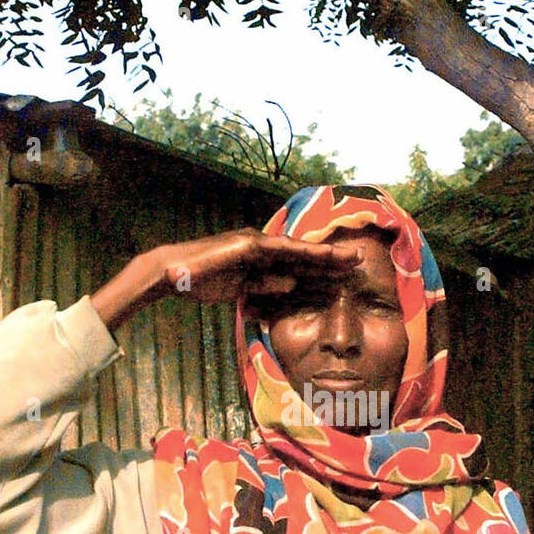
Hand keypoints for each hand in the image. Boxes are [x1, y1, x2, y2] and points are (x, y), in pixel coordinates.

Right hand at [89, 229, 362, 329]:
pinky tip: (320, 255)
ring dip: (324, 254)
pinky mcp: (246, 245)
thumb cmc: (201, 282)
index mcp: (260, 257)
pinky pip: (278, 251)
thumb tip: (291, 284)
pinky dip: (299, 253)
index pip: (297, 263)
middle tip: (360, 261)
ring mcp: (255, 243)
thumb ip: (265, 287)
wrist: (172, 272)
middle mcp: (261, 246)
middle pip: (303, 254)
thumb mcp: (241, 290)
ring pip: (297, 250)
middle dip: (332, 259)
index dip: (322, 266)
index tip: (346, 272)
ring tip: (350, 258)